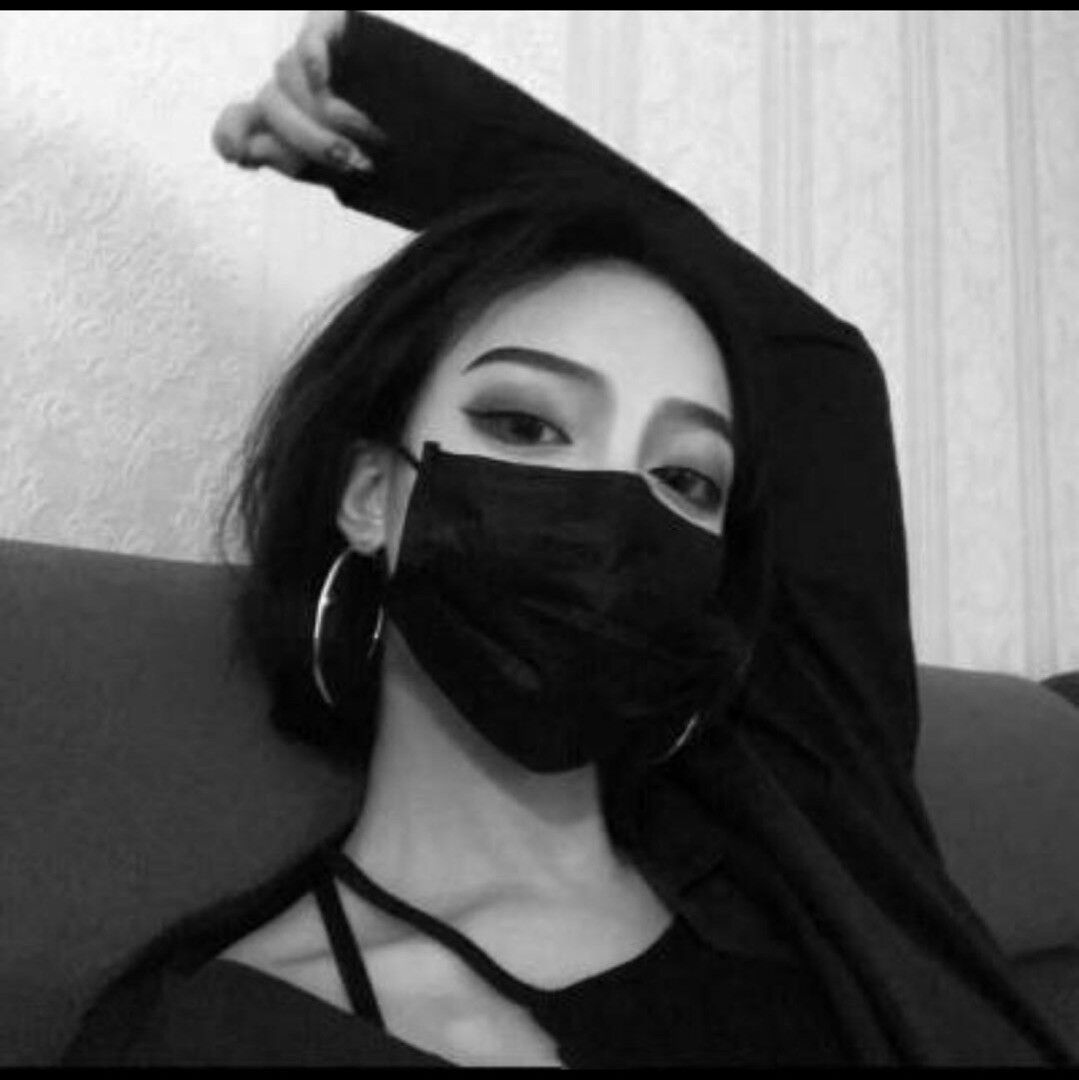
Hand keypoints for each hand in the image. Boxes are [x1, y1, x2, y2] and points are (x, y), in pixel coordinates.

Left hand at [211, 10, 384, 179]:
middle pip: (268, 102)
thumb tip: (250, 148)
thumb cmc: (398, 162)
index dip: (232, 135)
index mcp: (284, 126)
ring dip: (324, 114)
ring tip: (370, 135)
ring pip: (286, 75)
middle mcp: (290, 89)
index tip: (242, 157)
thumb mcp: (341, 172)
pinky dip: (311, 58)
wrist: (449, 135)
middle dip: (305, 138)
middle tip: (352, 162)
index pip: (237, 124)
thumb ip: (294, 160)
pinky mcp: (333, 26)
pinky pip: (310, 37)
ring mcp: (309, 57)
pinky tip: (321, 76)